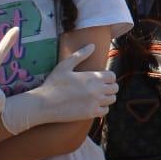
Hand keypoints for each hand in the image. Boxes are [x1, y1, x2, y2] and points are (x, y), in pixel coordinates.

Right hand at [0, 43, 117, 133]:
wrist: (45, 103)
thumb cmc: (53, 83)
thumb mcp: (65, 65)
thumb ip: (80, 55)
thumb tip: (92, 45)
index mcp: (93, 77)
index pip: (112, 76)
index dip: (108, 77)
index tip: (101, 78)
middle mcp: (97, 90)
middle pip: (115, 88)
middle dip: (109, 86)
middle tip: (100, 87)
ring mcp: (95, 103)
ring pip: (112, 99)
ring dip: (107, 97)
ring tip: (97, 96)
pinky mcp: (91, 113)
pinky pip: (105, 111)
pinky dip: (102, 108)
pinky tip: (93, 105)